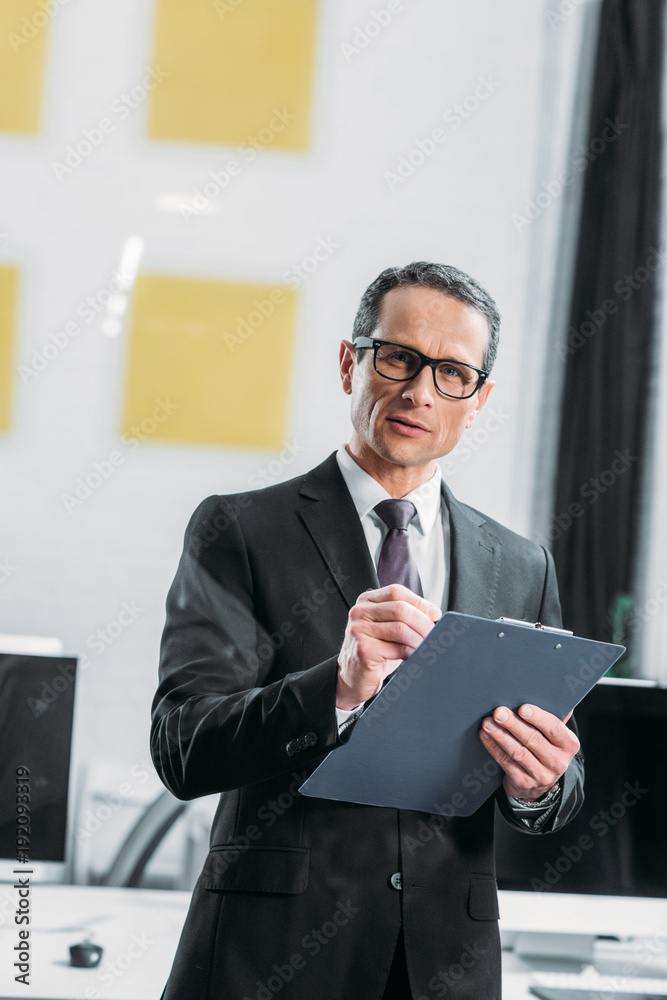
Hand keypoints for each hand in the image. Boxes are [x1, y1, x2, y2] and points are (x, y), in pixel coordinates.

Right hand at [336, 584, 440, 709]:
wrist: (354, 678)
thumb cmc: (375, 652)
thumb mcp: (388, 628)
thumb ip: (405, 616)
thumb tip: (433, 614)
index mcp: (366, 601)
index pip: (396, 592)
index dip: (419, 602)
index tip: (435, 614)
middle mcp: (359, 612)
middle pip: (400, 609)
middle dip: (423, 622)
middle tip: (435, 634)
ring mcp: (359, 630)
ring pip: (400, 628)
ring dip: (419, 639)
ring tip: (427, 646)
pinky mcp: (363, 649)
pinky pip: (396, 648)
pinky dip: (411, 653)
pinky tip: (414, 657)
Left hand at [479, 703, 579, 800]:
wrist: (539, 784)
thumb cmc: (545, 748)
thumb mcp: (554, 736)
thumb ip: (551, 718)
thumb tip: (551, 694)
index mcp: (568, 744)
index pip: (554, 728)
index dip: (538, 717)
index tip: (522, 708)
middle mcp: (558, 761)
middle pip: (533, 740)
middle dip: (513, 724)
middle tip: (499, 712)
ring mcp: (541, 775)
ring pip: (518, 752)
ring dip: (500, 735)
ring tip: (488, 723)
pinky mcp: (524, 783)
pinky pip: (506, 762)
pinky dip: (493, 747)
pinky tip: (485, 736)